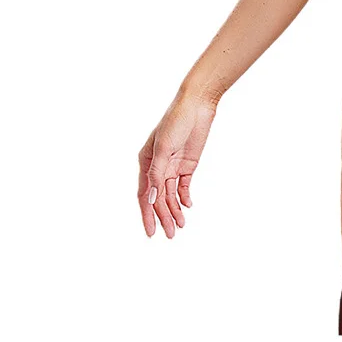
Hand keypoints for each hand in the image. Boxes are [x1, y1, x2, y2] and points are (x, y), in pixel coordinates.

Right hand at [138, 88, 217, 237]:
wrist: (197, 106)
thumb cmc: (175, 121)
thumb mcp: (163, 148)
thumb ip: (156, 174)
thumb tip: (150, 199)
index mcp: (145, 162)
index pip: (144, 195)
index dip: (147, 215)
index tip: (150, 232)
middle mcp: (156, 166)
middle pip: (158, 198)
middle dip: (163, 217)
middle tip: (171, 235)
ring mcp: (172, 166)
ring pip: (170, 195)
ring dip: (174, 210)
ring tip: (181, 226)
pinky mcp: (187, 164)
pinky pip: (183, 186)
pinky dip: (184, 197)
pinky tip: (187, 207)